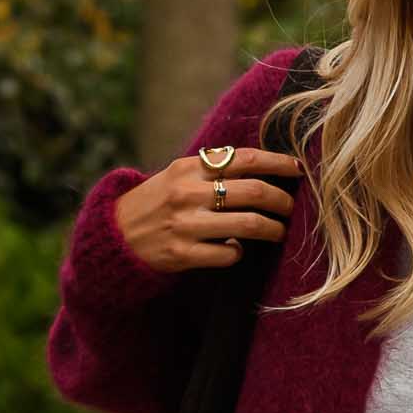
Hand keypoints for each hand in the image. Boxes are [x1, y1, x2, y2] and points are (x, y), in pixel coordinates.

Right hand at [114, 144, 299, 272]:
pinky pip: (228, 254)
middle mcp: (187, 193)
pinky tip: (236, 249)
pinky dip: (239, 252)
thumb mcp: (177, 175)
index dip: (277, 163)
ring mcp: (185, 224)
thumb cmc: (156, 202)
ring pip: (248, 224)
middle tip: (290, 208)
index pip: (245, 159)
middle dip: (281, 200)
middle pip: (254, 191)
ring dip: (272, 229)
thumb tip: (262, 166)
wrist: (114, 235)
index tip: (297, 169)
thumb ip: (212, 168)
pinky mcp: (182, 253)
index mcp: (188, 167)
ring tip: (278, 231)